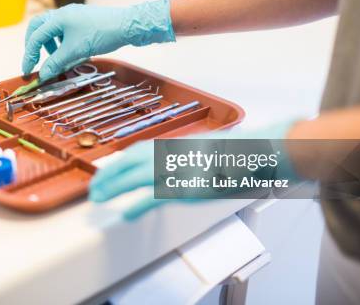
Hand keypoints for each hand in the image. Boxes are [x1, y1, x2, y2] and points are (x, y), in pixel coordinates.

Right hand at [22, 0, 174, 81]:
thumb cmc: (101, 34)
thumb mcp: (75, 51)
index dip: (29, 56)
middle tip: (35, 60)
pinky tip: (70, 54)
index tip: (28, 71)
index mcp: (58, 18)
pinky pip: (65, 31)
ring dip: (49, 45)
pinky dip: (62, 43)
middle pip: (39, 28)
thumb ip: (56, 62)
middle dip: (34, 45)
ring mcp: (74, 16)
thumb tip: (43, 75)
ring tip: (56, 59)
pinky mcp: (84, 21)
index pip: (35, 37)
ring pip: (53, 29)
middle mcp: (63, 14)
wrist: (128, 25)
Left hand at [89, 120, 298, 220]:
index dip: (121, 160)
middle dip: (110, 174)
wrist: (265, 150)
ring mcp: (182, 167)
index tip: (108, 168)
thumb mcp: (210, 150)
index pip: (140, 149)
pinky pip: (155, 196)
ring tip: (98, 197)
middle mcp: (176, 152)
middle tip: (95, 186)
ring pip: (136, 176)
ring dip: (115, 186)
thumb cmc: (242, 151)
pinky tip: (126, 214)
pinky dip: (138, 205)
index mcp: (180, 144)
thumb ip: (189, 156)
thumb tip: (179, 163)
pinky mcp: (190, 186)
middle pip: (132, 161)